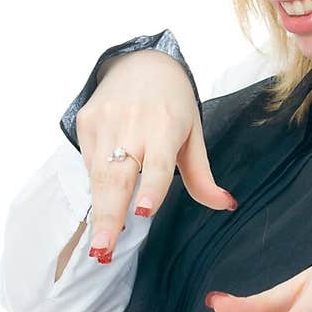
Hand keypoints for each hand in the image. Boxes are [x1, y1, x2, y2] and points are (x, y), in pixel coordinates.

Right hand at [75, 49, 236, 261]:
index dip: (152, 187)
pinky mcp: (86, 122)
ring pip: (98, 174)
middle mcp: (132, 123)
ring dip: (98, 212)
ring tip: (100, 246)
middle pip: (118, 175)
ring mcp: (105, 121)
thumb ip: (202, 175)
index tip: (145, 212)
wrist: (140, 61)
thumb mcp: (193, 134)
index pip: (159, 162)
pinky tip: (104, 201)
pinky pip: (89, 162)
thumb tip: (225, 205)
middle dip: (110, 215)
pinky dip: (97, 185)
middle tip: (104, 249)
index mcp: (166, 125)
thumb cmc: (172, 105)